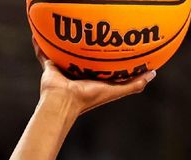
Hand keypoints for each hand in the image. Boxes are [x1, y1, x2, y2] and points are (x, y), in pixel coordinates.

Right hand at [32, 39, 155, 115]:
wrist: (64, 100)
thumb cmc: (89, 97)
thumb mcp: (116, 90)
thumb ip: (134, 84)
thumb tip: (153, 73)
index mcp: (95, 80)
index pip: (106, 67)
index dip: (112, 57)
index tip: (120, 44)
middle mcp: (80, 75)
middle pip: (85, 58)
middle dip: (88, 46)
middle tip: (92, 30)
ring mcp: (64, 71)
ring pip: (64, 54)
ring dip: (64, 44)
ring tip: (65, 28)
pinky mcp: (50, 67)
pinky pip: (43, 54)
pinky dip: (40, 45)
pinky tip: (37, 33)